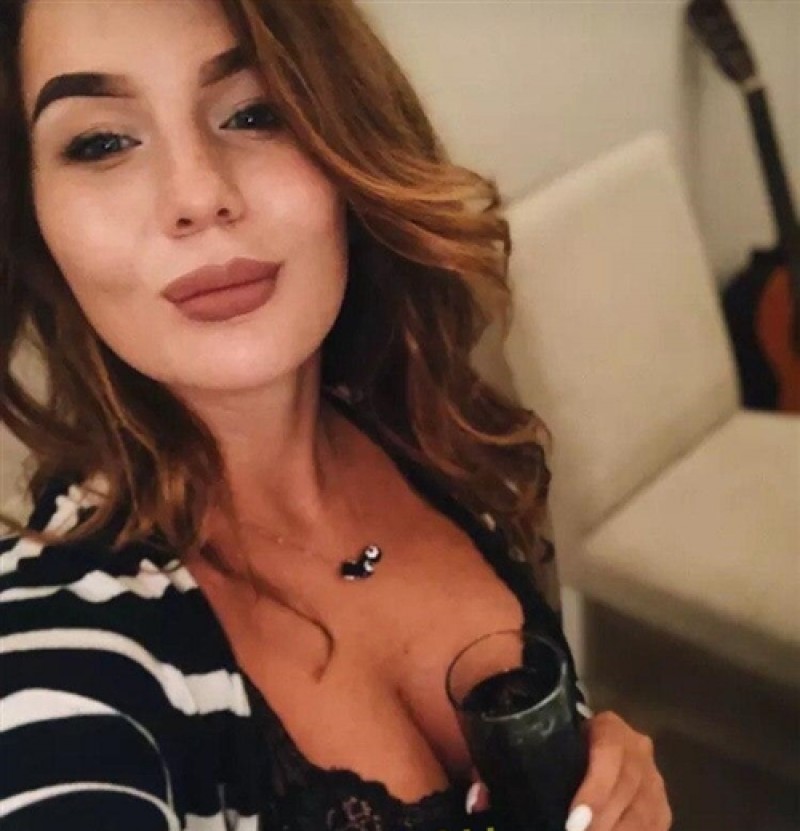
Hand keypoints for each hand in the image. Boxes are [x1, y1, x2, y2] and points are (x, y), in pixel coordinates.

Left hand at [465, 710, 672, 829]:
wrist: (592, 743)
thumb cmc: (556, 746)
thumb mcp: (535, 746)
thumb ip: (503, 768)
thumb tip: (477, 801)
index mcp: (609, 728)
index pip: (608, 756)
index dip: (594, 791)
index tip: (572, 822)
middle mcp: (640, 749)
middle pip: (628, 791)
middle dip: (602, 825)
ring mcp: (655, 781)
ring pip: (644, 816)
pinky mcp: (663, 809)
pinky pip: (654, 830)